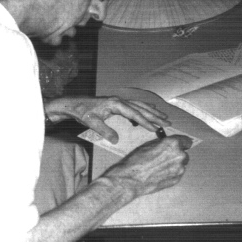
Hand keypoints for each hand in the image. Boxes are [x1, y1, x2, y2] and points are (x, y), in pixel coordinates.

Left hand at [44, 95, 169, 141]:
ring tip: (164, 117)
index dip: (146, 122)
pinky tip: (150, 111)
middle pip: (141, 108)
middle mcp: (120, 100)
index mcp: (116, 104)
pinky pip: (135, 105)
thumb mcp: (91, 123)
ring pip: (140, 106)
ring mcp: (119, 101)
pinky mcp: (117, 103)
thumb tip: (116, 140)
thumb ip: (104, 131)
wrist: (73, 104)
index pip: (134, 114)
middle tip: (168, 122)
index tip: (156, 129)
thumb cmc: (82, 113)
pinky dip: (144, 109)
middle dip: (155, 116)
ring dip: (152, 111)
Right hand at [103, 135, 191, 199]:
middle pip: (184, 153)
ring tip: (160, 167)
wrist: (132, 179)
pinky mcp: (176, 179)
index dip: (182, 143)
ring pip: (181, 164)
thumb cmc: (137, 161)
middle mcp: (179, 155)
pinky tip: (160, 174)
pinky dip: (171, 173)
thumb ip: (163, 144)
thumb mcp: (149, 145)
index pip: (186, 141)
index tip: (180, 145)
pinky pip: (177, 174)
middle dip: (176, 155)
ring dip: (174, 164)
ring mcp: (179, 169)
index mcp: (173, 144)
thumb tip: (168, 144)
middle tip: (165, 158)